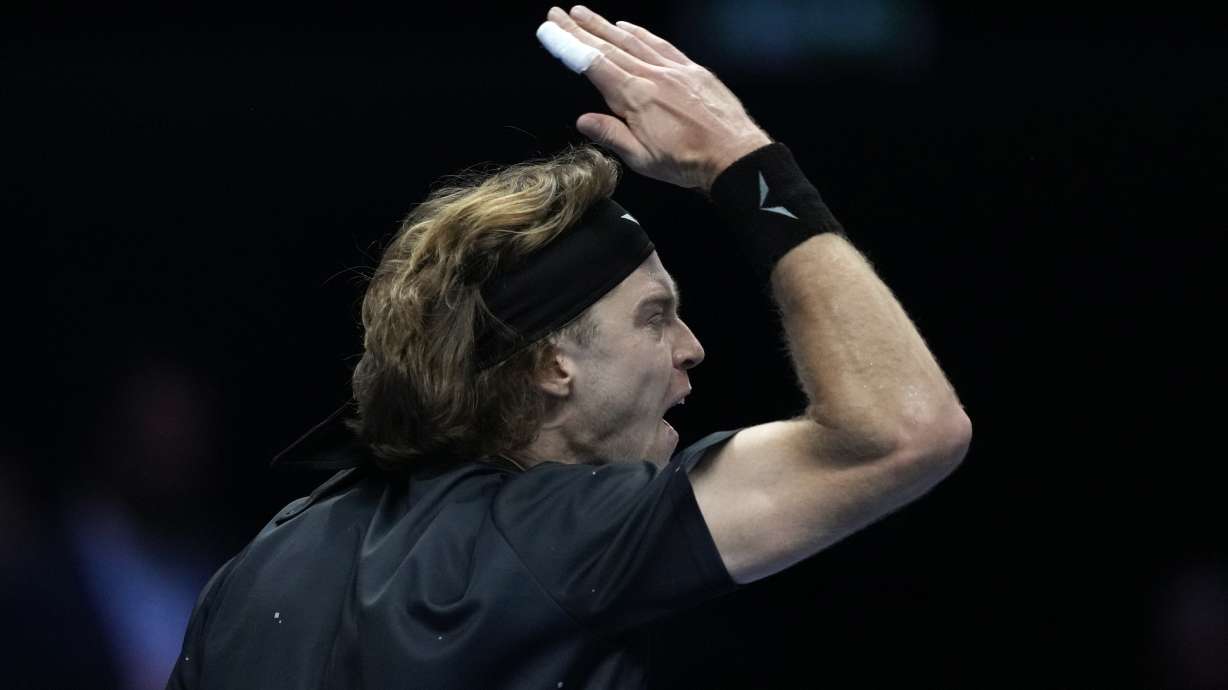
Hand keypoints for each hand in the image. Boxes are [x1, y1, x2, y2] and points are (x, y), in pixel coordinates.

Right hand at [542, 5, 771, 190]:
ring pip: (632, 40)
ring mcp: (673, 69)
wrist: (735, 155)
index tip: (551, 28)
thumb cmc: (690, 162)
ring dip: (605, 25)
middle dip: (580, 28)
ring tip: (584, 13)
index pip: (593, 64)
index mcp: (636, 98)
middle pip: (608, 46)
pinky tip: (627, 27)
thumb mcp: (643, 159)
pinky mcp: (692, 70)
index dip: (568, 44)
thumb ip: (612, 135)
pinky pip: (660, 44)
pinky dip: (641, 33)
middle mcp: (652, 75)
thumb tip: (584, 120)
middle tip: (559, 13)